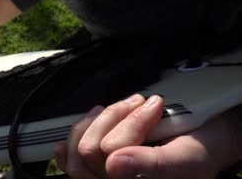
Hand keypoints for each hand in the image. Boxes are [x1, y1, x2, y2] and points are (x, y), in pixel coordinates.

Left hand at [54, 94, 239, 178]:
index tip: (157, 104)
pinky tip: (85, 124)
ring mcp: (102, 176)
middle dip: (115, 117)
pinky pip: (71, 160)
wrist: (202, 143)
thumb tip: (113, 165)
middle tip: (140, 101)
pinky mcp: (94, 166)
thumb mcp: (183, 158)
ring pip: (78, 149)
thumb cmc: (197, 152)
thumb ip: (152, 165)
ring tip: (123, 106)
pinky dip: (75, 138)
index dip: (133, 123)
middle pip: (88, 150)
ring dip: (99, 119)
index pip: (111, 153)